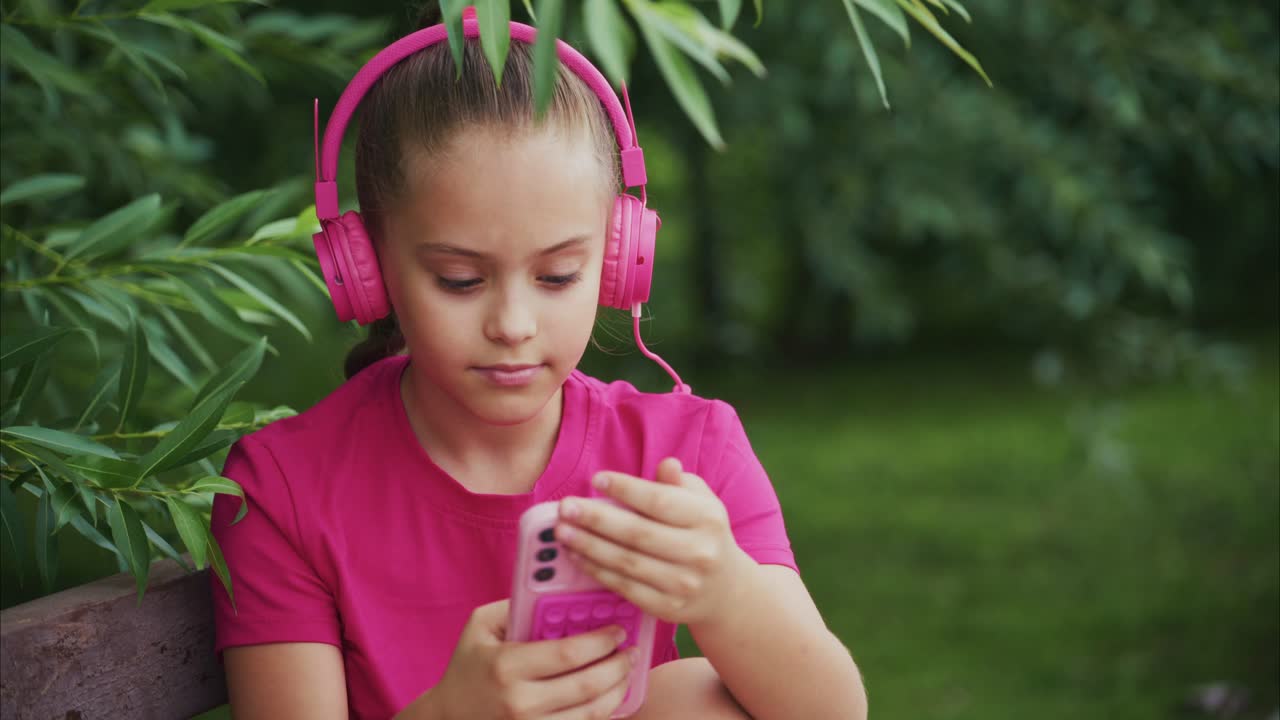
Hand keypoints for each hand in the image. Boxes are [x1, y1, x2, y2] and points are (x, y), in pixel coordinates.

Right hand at [422, 598, 635, 719]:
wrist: (448, 717)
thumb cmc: (468, 666)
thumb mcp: (480, 626)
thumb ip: (518, 604)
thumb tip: (560, 591)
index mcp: (506, 665)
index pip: (568, 653)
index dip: (600, 641)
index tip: (617, 630)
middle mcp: (520, 701)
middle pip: (587, 685)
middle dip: (618, 665)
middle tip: (630, 651)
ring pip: (591, 713)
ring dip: (618, 692)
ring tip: (626, 673)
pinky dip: (602, 714)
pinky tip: (610, 697)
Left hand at [555, 458, 754, 626]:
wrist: (724, 591)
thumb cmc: (702, 534)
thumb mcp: (700, 503)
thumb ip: (678, 485)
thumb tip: (666, 465)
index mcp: (707, 518)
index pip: (660, 502)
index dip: (626, 490)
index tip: (596, 479)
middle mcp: (698, 552)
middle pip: (638, 534)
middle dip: (596, 519)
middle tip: (565, 507)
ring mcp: (683, 583)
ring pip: (627, 563)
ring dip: (589, 546)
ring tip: (561, 532)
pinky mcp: (667, 608)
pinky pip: (625, 588)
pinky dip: (597, 571)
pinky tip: (577, 556)